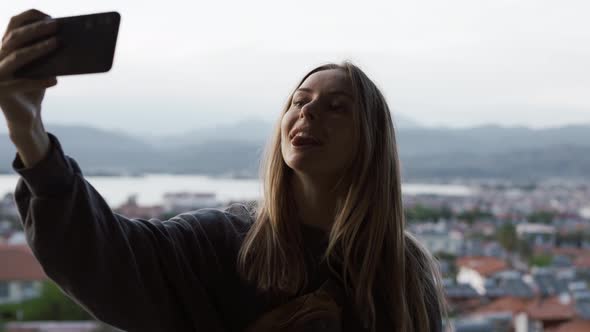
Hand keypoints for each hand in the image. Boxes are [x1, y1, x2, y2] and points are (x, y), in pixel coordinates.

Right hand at [0, 8, 57, 138]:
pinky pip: (22, 84)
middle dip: (36, 29)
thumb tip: (65, 39)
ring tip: (56, 44)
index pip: (13, 24)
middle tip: (56, 26)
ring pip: (17, 57)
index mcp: (6, 48)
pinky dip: (39, 81)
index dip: (29, 17)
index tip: (49, 16)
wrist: (25, 117)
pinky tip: (54, 80)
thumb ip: (45, 55)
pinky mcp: (2, 92)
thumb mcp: (40, 68)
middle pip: (15, 37)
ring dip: (38, 49)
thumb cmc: (34, 88)